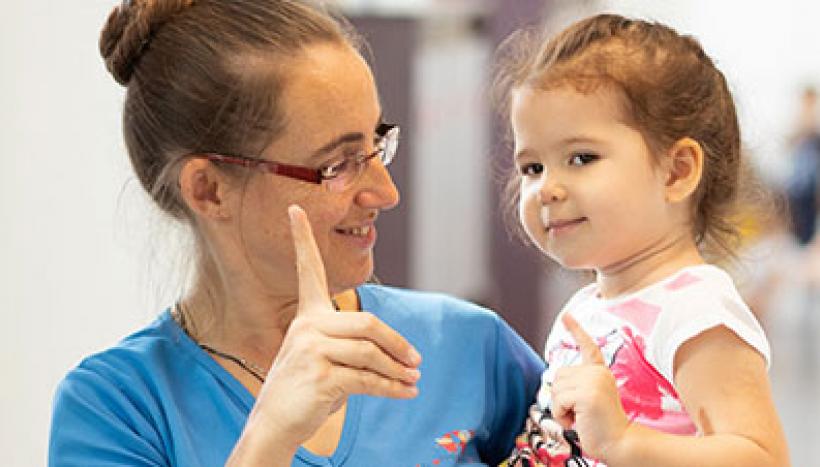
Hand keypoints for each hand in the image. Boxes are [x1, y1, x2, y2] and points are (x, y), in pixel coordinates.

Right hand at [243, 205, 420, 450]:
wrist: (274, 424)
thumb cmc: (304, 390)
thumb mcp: (326, 359)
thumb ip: (355, 346)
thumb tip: (404, 358)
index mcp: (307, 316)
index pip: (307, 271)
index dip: (301, 239)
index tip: (294, 209)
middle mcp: (307, 327)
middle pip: (367, 323)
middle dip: (397, 343)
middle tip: (416, 362)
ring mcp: (311, 351)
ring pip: (371, 353)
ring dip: (398, 371)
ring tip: (413, 380)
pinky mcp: (320, 376)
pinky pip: (368, 379)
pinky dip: (392, 388)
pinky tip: (407, 393)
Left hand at [551, 313, 628, 460]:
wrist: (619, 442)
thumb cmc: (601, 425)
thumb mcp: (588, 398)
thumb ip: (576, 386)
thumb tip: (554, 382)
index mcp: (599, 372)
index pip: (587, 346)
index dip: (576, 329)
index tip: (566, 315)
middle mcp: (597, 372)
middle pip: (558, 375)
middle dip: (562, 397)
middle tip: (580, 411)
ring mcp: (593, 381)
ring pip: (556, 389)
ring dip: (562, 408)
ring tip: (581, 416)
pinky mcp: (587, 393)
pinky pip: (558, 401)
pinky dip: (562, 415)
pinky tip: (579, 420)